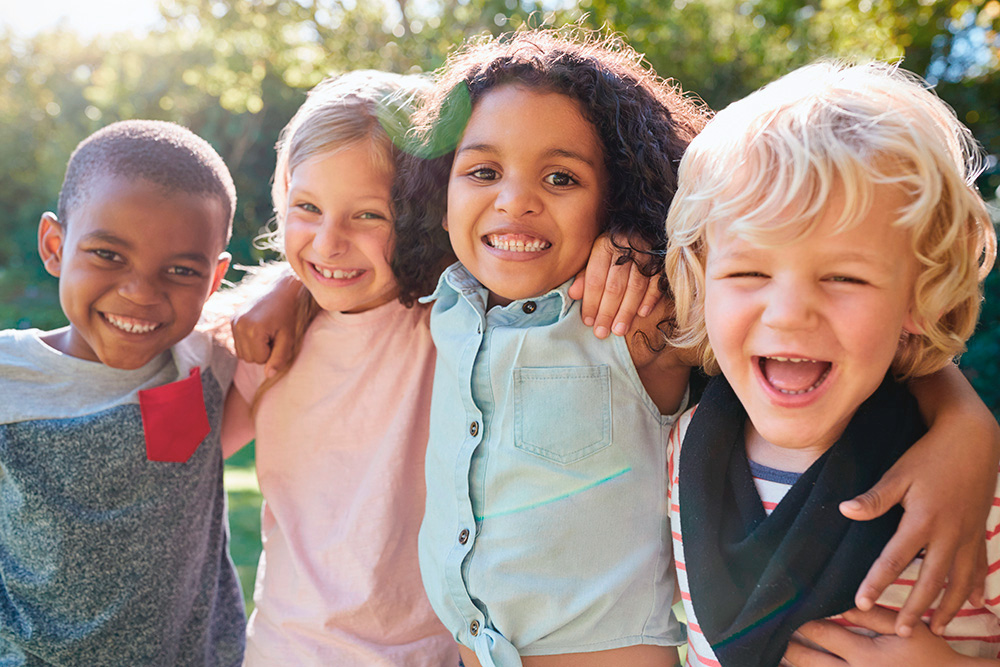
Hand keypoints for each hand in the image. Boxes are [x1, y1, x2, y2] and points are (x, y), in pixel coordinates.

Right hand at [231, 271, 301, 373]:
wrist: (280, 291)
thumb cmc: (288, 315)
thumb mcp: (288, 338)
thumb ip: (279, 358)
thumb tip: (268, 375)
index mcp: (253, 330)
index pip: (259, 360)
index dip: (272, 353)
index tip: (278, 338)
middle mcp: (239, 326)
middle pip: (248, 358)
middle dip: (263, 352)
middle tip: (273, 335)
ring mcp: (234, 322)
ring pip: (242, 353)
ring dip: (255, 348)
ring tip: (266, 333)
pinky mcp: (232, 320)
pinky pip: (238, 343)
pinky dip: (249, 342)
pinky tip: (259, 330)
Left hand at [568, 235, 661, 338]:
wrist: (645, 224)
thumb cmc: (615, 244)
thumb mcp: (596, 253)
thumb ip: (585, 274)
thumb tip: (573, 295)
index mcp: (605, 246)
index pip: (596, 279)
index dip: (591, 302)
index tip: (588, 321)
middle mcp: (626, 249)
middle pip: (615, 286)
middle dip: (607, 312)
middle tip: (601, 332)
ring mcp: (646, 255)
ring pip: (635, 287)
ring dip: (626, 311)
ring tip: (619, 330)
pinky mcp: (663, 260)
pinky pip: (656, 282)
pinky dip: (650, 298)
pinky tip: (642, 314)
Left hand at [783, 606, 990, 665]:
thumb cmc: (930, 656)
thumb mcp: (905, 630)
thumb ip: (873, 615)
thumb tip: (844, 602)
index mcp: (865, 655)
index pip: (821, 634)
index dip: (801, 623)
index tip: (784, 611)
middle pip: (809, 661)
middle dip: (788, 648)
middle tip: (767, 635)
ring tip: (774, 658)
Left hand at [840, 366, 998, 635]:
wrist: (974, 440)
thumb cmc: (930, 455)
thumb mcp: (898, 473)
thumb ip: (874, 498)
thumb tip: (845, 510)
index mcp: (922, 521)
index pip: (894, 559)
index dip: (876, 581)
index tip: (861, 602)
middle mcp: (948, 534)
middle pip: (930, 580)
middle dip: (916, 608)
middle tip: (900, 632)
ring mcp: (967, 535)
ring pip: (959, 580)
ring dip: (948, 606)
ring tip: (936, 628)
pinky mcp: (979, 531)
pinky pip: (979, 566)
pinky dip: (977, 586)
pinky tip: (976, 603)